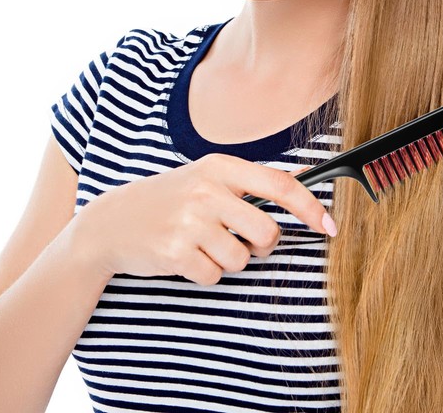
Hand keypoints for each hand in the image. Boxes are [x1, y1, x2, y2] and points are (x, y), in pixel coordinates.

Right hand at [73, 154, 328, 285]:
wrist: (114, 221)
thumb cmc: (172, 198)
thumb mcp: (210, 176)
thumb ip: (255, 180)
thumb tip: (308, 175)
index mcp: (220, 167)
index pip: (280, 186)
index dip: (310, 207)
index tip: (329, 225)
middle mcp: (207, 191)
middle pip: (267, 232)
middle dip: (262, 245)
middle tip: (242, 238)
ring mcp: (189, 222)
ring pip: (242, 259)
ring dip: (230, 259)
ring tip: (205, 243)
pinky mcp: (175, 253)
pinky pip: (214, 275)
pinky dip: (206, 272)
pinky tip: (187, 255)